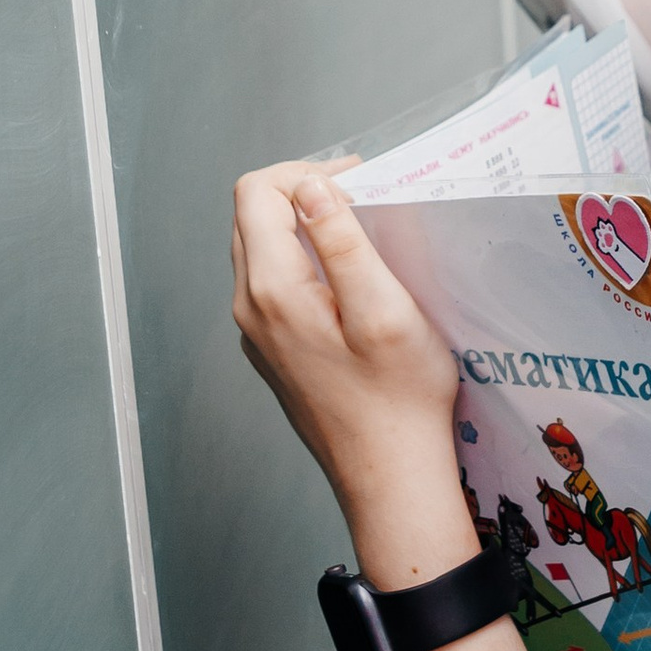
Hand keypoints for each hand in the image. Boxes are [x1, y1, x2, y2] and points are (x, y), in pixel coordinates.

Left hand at [230, 163, 475, 590]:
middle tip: (364, 199)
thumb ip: (342, 243)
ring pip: (261, 249)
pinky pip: (273, 285)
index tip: (358, 184)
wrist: (390, 478)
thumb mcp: (384, 311)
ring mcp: (257, 333)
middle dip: (303, 192)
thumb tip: (312, 188)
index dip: (306, 173)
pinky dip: (305, 263)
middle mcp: (251, 309)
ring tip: (361, 233)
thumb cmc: (399, 403)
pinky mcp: (273, 350)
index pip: (258, 192)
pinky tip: (350, 280)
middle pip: (252, 216)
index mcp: (273, 291)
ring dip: (304, 227)